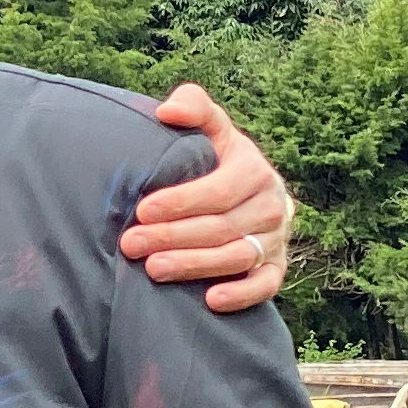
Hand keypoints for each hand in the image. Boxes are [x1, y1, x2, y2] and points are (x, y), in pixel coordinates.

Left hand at [123, 85, 293, 311]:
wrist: (250, 190)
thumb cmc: (216, 157)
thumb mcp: (209, 127)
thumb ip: (192, 106)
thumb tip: (167, 111)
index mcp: (254, 169)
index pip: (219, 190)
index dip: (181, 201)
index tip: (142, 210)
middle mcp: (271, 205)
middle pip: (222, 226)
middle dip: (174, 236)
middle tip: (132, 244)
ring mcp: (276, 238)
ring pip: (238, 257)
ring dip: (195, 265)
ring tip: (153, 269)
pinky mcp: (276, 266)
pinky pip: (266, 285)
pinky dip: (242, 294)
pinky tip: (210, 301)